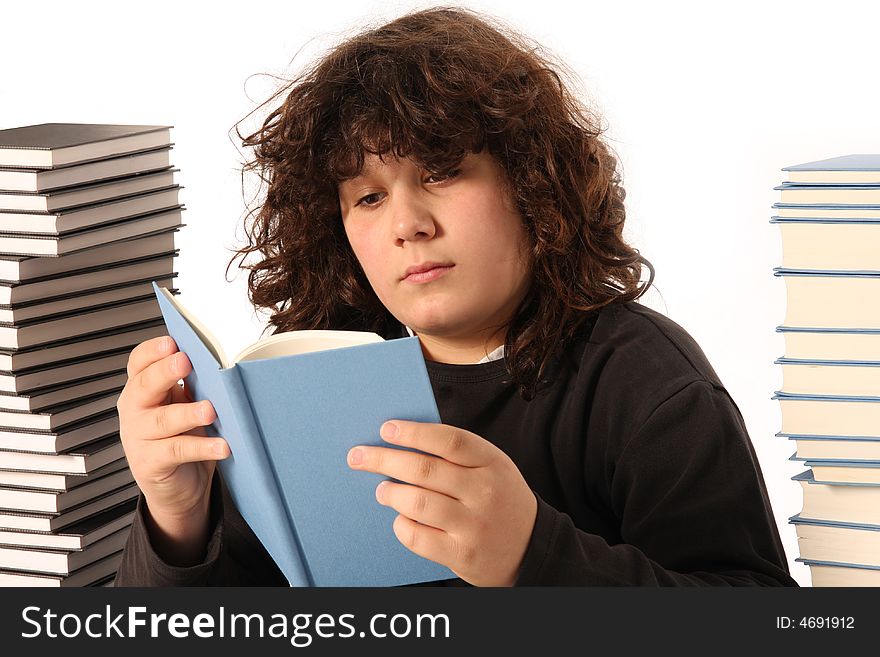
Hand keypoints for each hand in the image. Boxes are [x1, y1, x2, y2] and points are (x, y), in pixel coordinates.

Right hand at [116, 336, 228, 564]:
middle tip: (185, 362)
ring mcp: (138, 438)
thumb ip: (192, 386)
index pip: (139, 363)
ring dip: (187, 413)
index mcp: (143, 390)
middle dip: (165, 371)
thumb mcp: (185, 406)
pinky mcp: (149, 464)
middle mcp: (135, 411)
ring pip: (162, 420)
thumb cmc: (185, 438)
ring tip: (210, 410)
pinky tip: (222, 446)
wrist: (179, 488)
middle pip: (145, 386)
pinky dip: (201, 448)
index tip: (172, 342)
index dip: (153, 352)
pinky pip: (176, 452)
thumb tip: (218, 364)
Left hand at [347, 420, 536, 585]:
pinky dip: (401, 525)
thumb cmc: (499, 498)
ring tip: (382, 490)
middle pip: (424, 469)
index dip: (413, 432)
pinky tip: (400, 518)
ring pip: (416, 502)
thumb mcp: (491, 467)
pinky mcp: (461, 553)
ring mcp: (473, 525)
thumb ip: (457, 454)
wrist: (531, 548)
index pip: (448, 440)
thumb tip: (402, 441)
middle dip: (384, 459)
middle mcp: (484, 492)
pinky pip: (417, 536)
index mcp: (492, 462)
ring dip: (390, 493)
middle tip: (358, 456)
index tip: (386, 428)